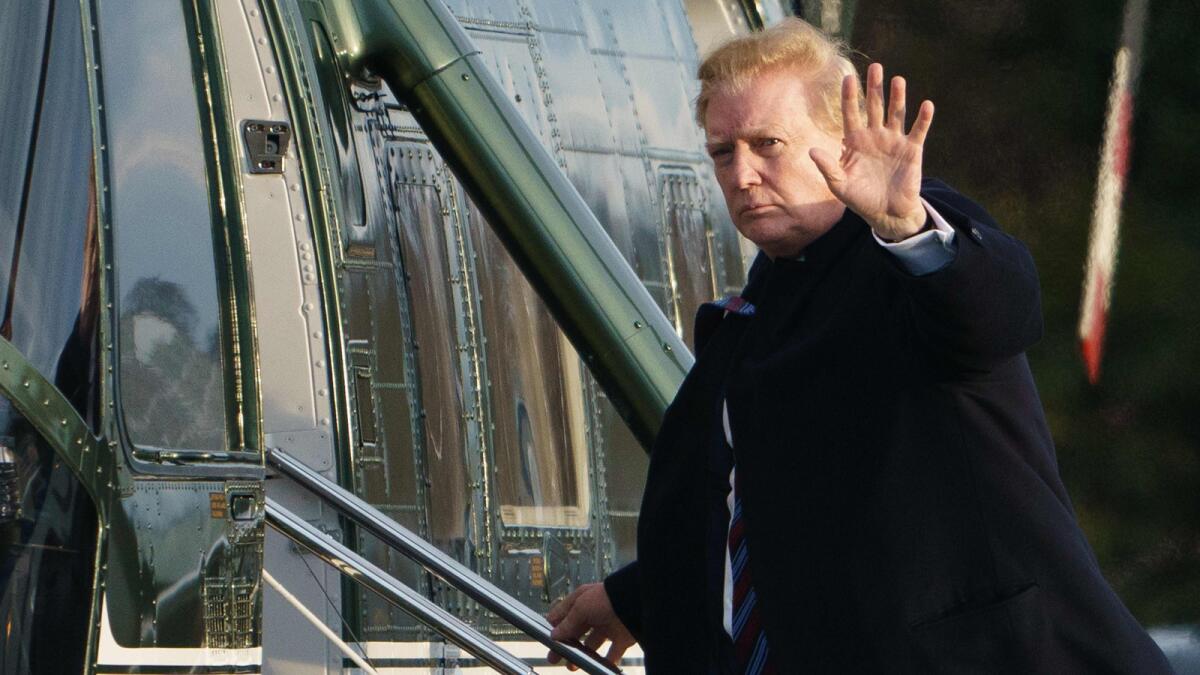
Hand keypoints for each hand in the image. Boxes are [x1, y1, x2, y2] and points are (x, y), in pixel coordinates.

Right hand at [547, 583, 635, 670]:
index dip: (554, 626)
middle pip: (576, 632)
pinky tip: (596, 667)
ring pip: (591, 644)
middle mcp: (595, 613)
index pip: (564, 614)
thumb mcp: (581, 607)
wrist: (638, 601)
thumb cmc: (609, 597)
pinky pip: (612, 654)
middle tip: (555, 657)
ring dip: (582, 655)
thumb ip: (568, 622)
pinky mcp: (621, 638)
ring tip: (572, 665)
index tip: (546, 639)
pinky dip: (605, 662)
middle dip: (565, 645)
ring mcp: (608, 625)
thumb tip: (555, 635)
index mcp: (583, 601)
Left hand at [809, 63, 933, 241]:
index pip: (851, 113)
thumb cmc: (860, 199)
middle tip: (875, 67)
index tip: (848, 78)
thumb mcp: (839, 184)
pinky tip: (926, 104)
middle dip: (874, 87)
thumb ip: (827, 166)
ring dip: (897, 97)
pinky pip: (918, 131)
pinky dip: (923, 118)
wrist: (886, 214)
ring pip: (896, 113)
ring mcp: (894, 141)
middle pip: (874, 106)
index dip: (850, 96)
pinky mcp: (912, 150)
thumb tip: (810, 150)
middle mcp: (875, 136)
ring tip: (898, 80)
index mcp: (855, 141)